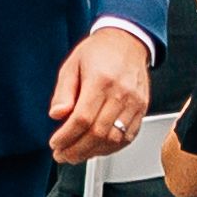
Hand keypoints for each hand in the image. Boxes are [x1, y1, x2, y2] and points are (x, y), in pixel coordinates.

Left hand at [47, 22, 153, 162]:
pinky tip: (96, 149)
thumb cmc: (99, 52)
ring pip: (114, 139)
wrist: (127, 42)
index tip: (55, 143)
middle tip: (62, 155)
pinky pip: (128, 137)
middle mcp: (121, 93)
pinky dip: (110, 148)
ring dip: (93, 153)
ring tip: (76, 155)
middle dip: (76, 150)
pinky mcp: (142, 109)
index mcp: (101, 80)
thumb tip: (57, 115)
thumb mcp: (72, 65)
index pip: (82, 118)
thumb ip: (63, 92)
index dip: (66, 137)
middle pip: (98, 133)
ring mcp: (134, 103)